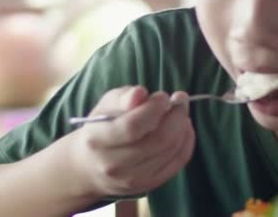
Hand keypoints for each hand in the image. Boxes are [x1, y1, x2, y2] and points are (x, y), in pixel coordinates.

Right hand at [69, 86, 195, 196]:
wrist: (91, 168)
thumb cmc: (102, 128)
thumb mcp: (106, 106)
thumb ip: (123, 98)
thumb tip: (140, 93)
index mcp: (98, 140)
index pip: (133, 126)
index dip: (155, 108)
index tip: (163, 96)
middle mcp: (114, 165)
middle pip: (159, 140)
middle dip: (176, 115)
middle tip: (180, 100)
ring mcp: (133, 179)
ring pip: (171, 149)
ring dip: (183, 126)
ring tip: (180, 112)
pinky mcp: (149, 185)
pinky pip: (178, 161)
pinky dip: (186, 140)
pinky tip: (183, 127)